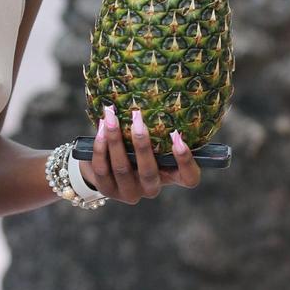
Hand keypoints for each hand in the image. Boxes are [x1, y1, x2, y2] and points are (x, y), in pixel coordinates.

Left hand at [86, 106, 201, 203]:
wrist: (108, 164)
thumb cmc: (139, 146)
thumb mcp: (154, 141)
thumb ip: (159, 130)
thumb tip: (160, 96)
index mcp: (171, 176)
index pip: (189, 178)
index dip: (185, 160)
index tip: (176, 135)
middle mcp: (152, 188)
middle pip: (149, 172)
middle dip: (141, 143)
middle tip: (136, 116)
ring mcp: (130, 192)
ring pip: (122, 169)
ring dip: (115, 139)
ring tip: (111, 116)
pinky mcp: (108, 190)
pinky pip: (102, 169)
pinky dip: (100, 147)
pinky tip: (101, 128)